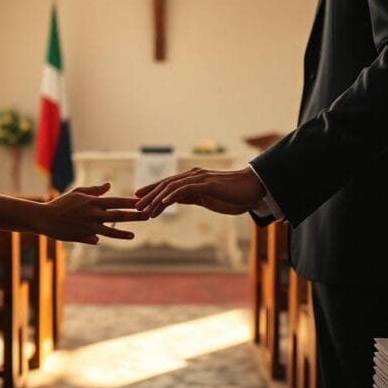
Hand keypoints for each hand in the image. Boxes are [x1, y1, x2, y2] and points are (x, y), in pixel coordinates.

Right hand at [41, 183, 149, 243]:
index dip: (132, 202)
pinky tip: (101, 238)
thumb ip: (95, 190)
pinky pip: (95, 239)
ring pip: (110, 231)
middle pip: (119, 216)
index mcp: (94, 202)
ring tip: (134, 235)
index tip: (144, 202)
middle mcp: (94, 215)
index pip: (117, 201)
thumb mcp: (78, 193)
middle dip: (135, 216)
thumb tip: (109, 186)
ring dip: (123, 234)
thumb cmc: (61, 203)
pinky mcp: (84, 237)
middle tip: (148, 216)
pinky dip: (99, 238)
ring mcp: (89, 228)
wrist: (45, 218)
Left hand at [135, 167, 265, 217]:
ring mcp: (199, 179)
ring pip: (171, 188)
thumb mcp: (208, 199)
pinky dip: (172, 196)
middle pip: (165, 185)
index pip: (167, 186)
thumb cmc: (233, 195)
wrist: (253, 190)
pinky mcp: (206, 184)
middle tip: (135, 206)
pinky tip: (162, 204)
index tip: (139, 201)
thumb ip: (192, 197)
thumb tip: (177, 201)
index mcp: (193, 181)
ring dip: (157, 199)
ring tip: (146, 210)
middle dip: (149, 196)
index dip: (152, 192)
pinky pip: (185, 189)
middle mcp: (193, 176)